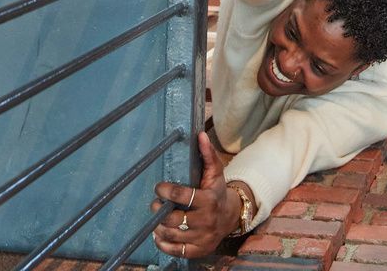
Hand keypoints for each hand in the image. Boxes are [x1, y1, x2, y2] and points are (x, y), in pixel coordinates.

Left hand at [152, 132, 241, 258]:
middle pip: (175, 219)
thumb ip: (207, 153)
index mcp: (209, 200)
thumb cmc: (217, 191)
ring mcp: (202, 238)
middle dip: (160, 211)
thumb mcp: (215, 171)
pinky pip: (176, 251)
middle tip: (155, 204)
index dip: (167, 191)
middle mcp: (206, 221)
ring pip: (172, 235)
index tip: (159, 187)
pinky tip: (159, 234)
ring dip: (159, 227)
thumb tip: (200, 134)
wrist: (230, 216)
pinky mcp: (198, 250)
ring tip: (156, 218)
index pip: (183, 196)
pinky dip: (163, 244)